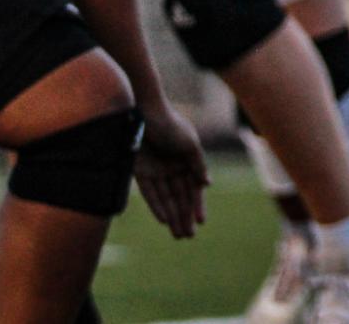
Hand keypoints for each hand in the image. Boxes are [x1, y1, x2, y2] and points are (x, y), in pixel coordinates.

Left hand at [133, 100, 208, 238]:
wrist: (144, 113)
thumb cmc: (171, 125)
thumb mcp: (189, 144)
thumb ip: (197, 164)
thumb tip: (207, 184)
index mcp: (188, 161)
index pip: (194, 188)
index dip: (197, 205)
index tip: (200, 221)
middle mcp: (173, 168)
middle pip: (180, 197)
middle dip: (184, 216)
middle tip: (187, 236)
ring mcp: (157, 171)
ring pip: (166, 199)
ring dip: (172, 216)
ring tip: (177, 234)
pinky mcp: (141, 173)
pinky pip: (150, 194)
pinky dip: (157, 207)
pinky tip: (163, 220)